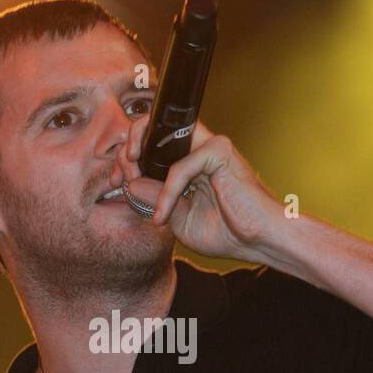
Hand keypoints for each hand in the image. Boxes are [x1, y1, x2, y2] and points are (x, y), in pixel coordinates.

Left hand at [109, 118, 279, 260]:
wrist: (258, 241)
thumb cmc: (226, 232)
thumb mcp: (177, 218)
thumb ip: (154, 199)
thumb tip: (128, 183)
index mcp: (189, 161)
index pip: (151, 145)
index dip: (128, 158)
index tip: (114, 181)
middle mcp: (198, 148)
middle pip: (152, 131)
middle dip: (126, 151)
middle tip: (116, 177)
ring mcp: (210, 146)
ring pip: (161, 137)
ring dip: (137, 160)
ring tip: (128, 184)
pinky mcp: (219, 151)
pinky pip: (180, 168)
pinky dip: (166, 192)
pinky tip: (161, 214)